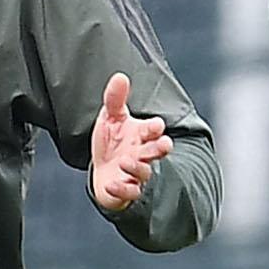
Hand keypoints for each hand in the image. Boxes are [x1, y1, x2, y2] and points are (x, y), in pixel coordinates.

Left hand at [89, 72, 170, 211]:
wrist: (105, 171)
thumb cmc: (113, 142)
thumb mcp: (111, 118)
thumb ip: (115, 99)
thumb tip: (120, 76)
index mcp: (142, 134)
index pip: (154, 129)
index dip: (155, 128)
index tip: (156, 126)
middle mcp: (143, 153)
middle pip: (157, 151)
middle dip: (160, 147)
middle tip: (164, 145)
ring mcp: (136, 173)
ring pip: (144, 172)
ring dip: (138, 167)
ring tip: (125, 161)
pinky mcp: (127, 190)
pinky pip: (129, 192)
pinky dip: (122, 190)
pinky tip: (112, 184)